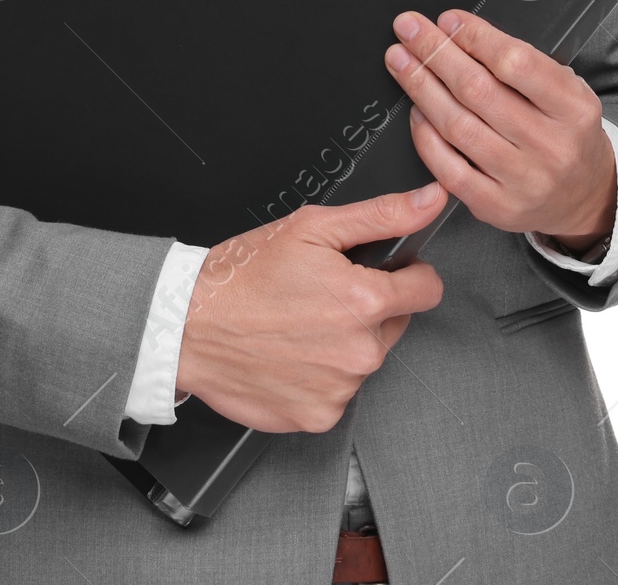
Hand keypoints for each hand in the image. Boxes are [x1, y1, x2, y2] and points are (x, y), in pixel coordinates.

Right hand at [173, 185, 445, 433]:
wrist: (187, 325)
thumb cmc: (242, 276)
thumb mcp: (312, 227)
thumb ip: (381, 215)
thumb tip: (430, 201)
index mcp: (364, 300)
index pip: (427, 289)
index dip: (407, 272)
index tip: (383, 270)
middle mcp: (359, 352)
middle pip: (394, 323)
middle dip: (369, 306)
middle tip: (321, 293)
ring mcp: (340, 390)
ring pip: (365, 358)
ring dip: (343, 342)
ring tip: (298, 322)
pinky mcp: (318, 417)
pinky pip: (338, 391)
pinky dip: (320, 375)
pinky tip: (290, 353)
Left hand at [385, 8, 616, 250]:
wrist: (585, 196)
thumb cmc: (565, 132)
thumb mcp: (566, 91)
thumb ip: (524, 63)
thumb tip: (461, 34)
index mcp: (573, 109)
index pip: (516, 63)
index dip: (475, 37)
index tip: (448, 20)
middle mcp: (551, 147)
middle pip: (478, 91)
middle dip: (435, 53)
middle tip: (409, 30)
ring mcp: (523, 180)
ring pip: (458, 126)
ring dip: (421, 87)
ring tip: (401, 62)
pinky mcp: (496, 207)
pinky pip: (449, 169)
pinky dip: (425, 136)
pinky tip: (415, 110)